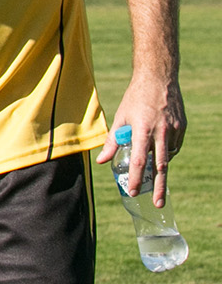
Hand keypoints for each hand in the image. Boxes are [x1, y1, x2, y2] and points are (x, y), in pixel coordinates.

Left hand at [97, 76, 186, 206]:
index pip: (138, 161)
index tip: (133, 191)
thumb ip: (112, 141)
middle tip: (157, 203)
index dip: (136, 178)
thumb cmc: (135, 98)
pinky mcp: (181, 128)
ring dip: (159, 166)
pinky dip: (165, 152)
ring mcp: (174, 130)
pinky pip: (173, 147)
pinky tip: (158, 149)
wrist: (158, 79)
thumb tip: (102, 161)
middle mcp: (160, 132)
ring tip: (152, 170)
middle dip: (158, 187)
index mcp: (143, 130)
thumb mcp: (120, 117)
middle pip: (160, 167)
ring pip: (167, 157)